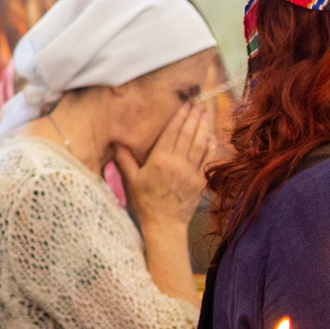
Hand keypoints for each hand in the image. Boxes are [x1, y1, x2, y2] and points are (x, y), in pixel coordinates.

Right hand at [115, 98, 216, 233]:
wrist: (164, 225)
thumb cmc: (145, 202)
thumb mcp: (130, 181)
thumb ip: (125, 159)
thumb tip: (117, 141)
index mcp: (159, 160)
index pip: (171, 133)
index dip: (179, 116)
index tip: (184, 104)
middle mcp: (177, 163)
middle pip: (188, 135)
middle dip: (193, 117)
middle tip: (197, 103)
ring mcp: (191, 172)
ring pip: (199, 144)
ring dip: (203, 128)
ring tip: (205, 114)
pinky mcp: (199, 181)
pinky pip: (207, 160)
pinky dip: (210, 147)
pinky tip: (212, 137)